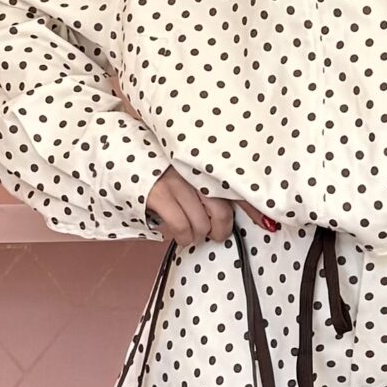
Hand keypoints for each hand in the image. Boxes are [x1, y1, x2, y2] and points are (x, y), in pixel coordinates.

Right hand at [144, 170, 278, 246]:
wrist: (117, 149)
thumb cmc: (153, 159)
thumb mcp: (182, 162)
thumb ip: (204, 178)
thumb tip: (225, 209)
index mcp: (203, 161)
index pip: (235, 186)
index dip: (254, 207)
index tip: (269, 224)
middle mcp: (193, 168)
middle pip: (221, 209)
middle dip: (221, 229)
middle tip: (217, 235)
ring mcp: (176, 179)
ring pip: (202, 222)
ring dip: (198, 234)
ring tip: (192, 234)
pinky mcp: (158, 193)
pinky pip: (181, 226)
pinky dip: (182, 236)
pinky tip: (179, 236)